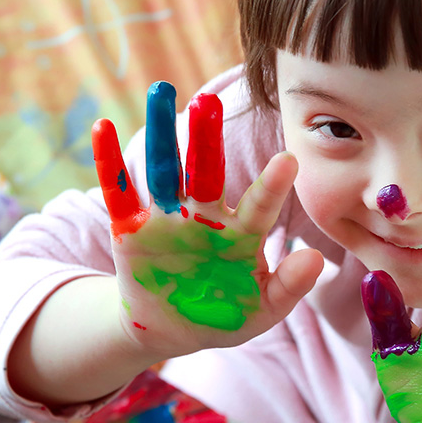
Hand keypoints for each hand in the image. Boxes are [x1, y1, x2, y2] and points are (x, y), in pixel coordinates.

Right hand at [93, 81, 322, 357]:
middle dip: (207, 138)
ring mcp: (168, 219)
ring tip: (161, 92)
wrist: (172, 329)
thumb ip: (289, 287)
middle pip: (207, 171)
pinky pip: (120, 193)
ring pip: (164, 170)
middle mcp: (206, 216)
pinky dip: (109, 163)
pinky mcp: (131, 229)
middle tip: (208, 102)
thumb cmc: (226, 315)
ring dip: (161, 134)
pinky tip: (103, 128)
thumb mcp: (262, 310)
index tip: (289, 160)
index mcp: (242, 233)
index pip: (260, 206)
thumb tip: (318, 259)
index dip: (273, 185)